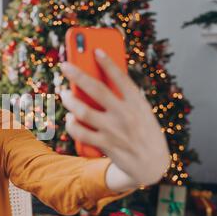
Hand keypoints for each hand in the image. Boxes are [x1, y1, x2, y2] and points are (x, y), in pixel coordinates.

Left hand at [60, 49, 169, 187]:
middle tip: (64, 66)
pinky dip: (71, 124)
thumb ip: (124, 98)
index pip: (121, 78)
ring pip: (83, 111)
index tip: (95, 50)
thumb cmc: (143, 131)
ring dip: (69, 100)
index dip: (108, 63)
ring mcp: (114, 131)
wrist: (152, 165)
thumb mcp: (142, 111)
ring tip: (64, 93)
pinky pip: (81, 132)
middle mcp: (126, 115)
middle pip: (97, 90)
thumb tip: (96, 81)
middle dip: (78, 75)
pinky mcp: (105, 145)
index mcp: (137, 103)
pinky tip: (69, 118)